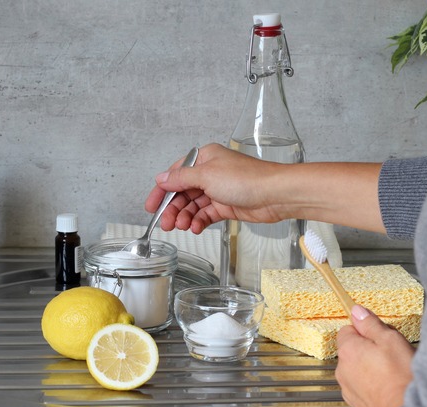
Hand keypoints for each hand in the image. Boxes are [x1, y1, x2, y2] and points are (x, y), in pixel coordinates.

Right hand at [145, 143, 285, 232]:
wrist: (275, 195)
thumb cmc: (246, 179)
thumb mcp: (206, 175)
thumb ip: (181, 178)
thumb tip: (162, 178)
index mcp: (204, 158)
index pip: (175, 174)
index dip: (162, 191)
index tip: (151, 206)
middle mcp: (210, 173)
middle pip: (183, 192)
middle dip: (173, 208)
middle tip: (166, 223)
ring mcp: (219, 190)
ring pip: (194, 205)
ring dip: (185, 217)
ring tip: (182, 227)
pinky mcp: (227, 205)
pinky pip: (206, 214)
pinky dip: (199, 221)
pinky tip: (195, 227)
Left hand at [336, 305, 415, 406]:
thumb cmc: (402, 378)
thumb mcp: (390, 340)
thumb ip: (371, 324)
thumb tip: (357, 311)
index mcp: (348, 351)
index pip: (347, 330)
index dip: (364, 330)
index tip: (378, 334)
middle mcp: (343, 370)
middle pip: (352, 351)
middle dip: (368, 349)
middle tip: (390, 353)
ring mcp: (349, 389)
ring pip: (357, 370)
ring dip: (370, 368)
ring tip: (393, 372)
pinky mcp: (358, 404)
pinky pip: (363, 388)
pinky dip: (373, 386)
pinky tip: (390, 386)